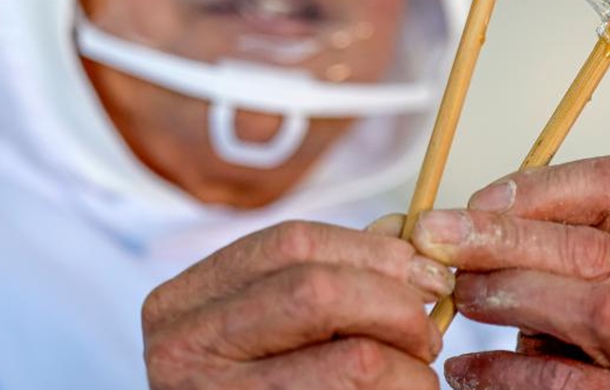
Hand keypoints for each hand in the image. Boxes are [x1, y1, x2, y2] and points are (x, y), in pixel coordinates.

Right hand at [142, 220, 453, 388]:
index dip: (374, 251)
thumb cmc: (260, 388)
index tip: (427, 271)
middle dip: (396, 305)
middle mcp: (181, 354)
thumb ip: (327, 274)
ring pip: (357, 361)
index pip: (291, 244)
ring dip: (411, 366)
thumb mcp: (269, 325)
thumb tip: (401, 234)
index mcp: (181, 306)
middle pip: (320, 292)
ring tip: (415, 374)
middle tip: (427, 331)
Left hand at [412, 156, 609, 389]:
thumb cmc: (597, 344)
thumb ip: (547, 241)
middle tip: (439, 244)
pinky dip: (508, 371)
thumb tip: (459, 221)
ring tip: (460, 300)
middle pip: (598, 250)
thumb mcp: (587, 280)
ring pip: (594, 309)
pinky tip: (469, 367)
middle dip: (506, 241)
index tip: (476, 202)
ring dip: (512, 296)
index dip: (543, 187)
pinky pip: (570, 383)